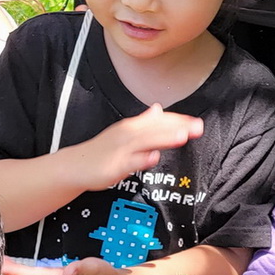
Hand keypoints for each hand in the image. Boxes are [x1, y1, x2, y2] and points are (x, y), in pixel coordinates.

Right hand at [75, 106, 202, 188]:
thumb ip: (143, 121)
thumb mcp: (124, 131)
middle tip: (198, 126)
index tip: (196, 122)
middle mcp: (128, 135)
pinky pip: (129, 162)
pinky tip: (154, 157)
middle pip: (155, 129)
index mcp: (132, 127)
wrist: (76, 165)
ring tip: (183, 135)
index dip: (178, 121)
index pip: (159, 121)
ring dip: (164, 138)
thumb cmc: (102, 150)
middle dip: (177, 127)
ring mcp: (121, 150)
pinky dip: (142, 159)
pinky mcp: (114, 165)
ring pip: (145, 142)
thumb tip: (158, 109)